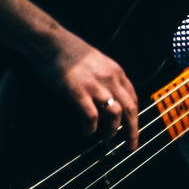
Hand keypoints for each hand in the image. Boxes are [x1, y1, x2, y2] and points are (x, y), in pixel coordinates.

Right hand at [44, 32, 141, 149]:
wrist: (53, 42)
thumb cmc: (72, 53)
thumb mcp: (99, 63)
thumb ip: (108, 79)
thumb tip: (110, 99)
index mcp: (117, 73)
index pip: (133, 98)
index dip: (135, 116)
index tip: (134, 129)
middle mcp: (111, 79)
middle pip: (130, 109)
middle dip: (133, 130)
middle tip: (131, 145)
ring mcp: (94, 85)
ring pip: (114, 114)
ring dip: (112, 130)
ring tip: (106, 139)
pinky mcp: (77, 91)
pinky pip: (90, 116)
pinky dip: (91, 128)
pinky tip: (87, 132)